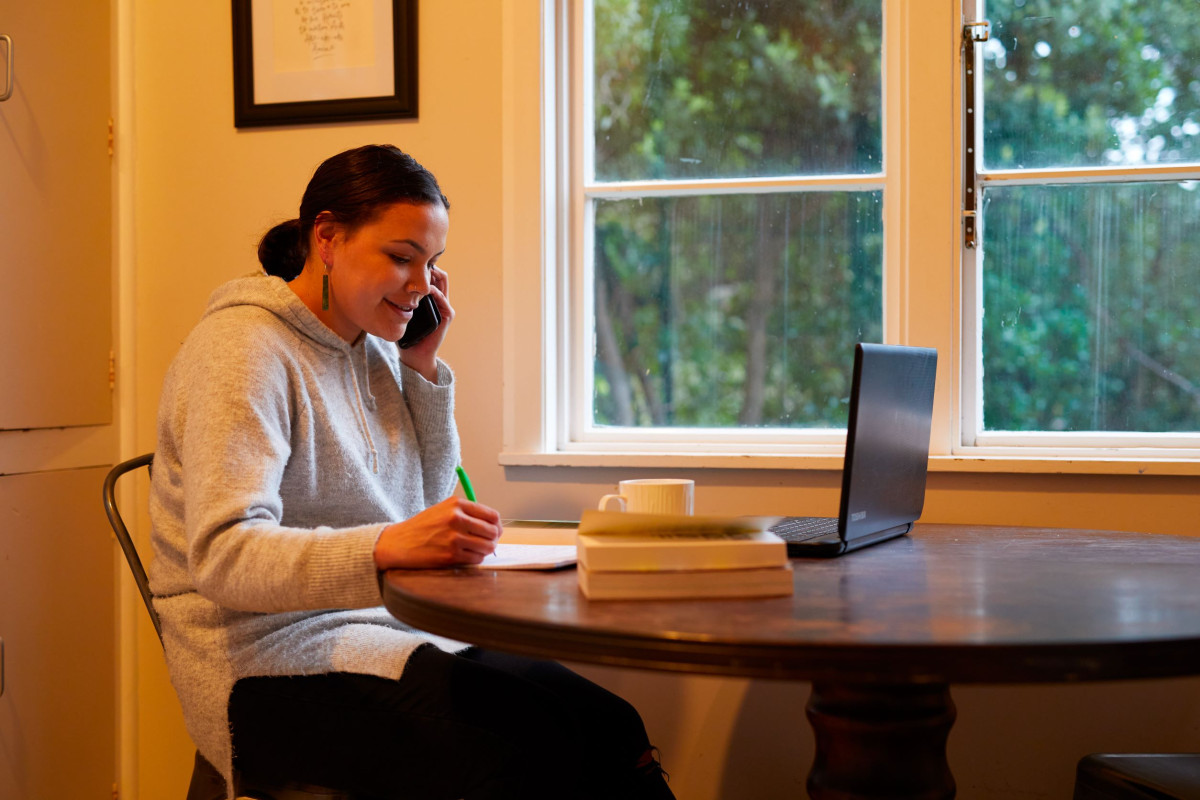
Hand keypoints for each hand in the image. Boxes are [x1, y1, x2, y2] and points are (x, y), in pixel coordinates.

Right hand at [374, 496, 501, 568]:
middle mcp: (457, 518)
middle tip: (488, 543)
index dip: (497, 525)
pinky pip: (476, 559)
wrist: (399, 543)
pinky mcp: (450, 555)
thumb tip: (493, 525)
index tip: (495, 531)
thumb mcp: (443, 510)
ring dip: (486, 551)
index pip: (492, 515)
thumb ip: (467, 514)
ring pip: (487, 547)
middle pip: (492, 531)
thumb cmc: (423, 527)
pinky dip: (475, 559)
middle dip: (493, 539)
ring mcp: (454, 538)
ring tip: (477, 550)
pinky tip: (467, 556)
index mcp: (457, 504)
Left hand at [399, 265, 453, 381]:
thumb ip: (394, 299)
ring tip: (418, 271)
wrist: (414, 355)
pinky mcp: (446, 316)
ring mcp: (444, 307)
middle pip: (438, 274)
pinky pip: (442, 298)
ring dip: (431, 274)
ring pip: (443, 281)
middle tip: (413, 261)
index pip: (429, 274)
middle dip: (427, 265)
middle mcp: (439, 299)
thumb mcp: (398, 312)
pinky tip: (422, 290)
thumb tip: (376, 283)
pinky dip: (433, 291)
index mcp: (429, 297)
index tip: (407, 260)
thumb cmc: (405, 334)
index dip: (420, 265)